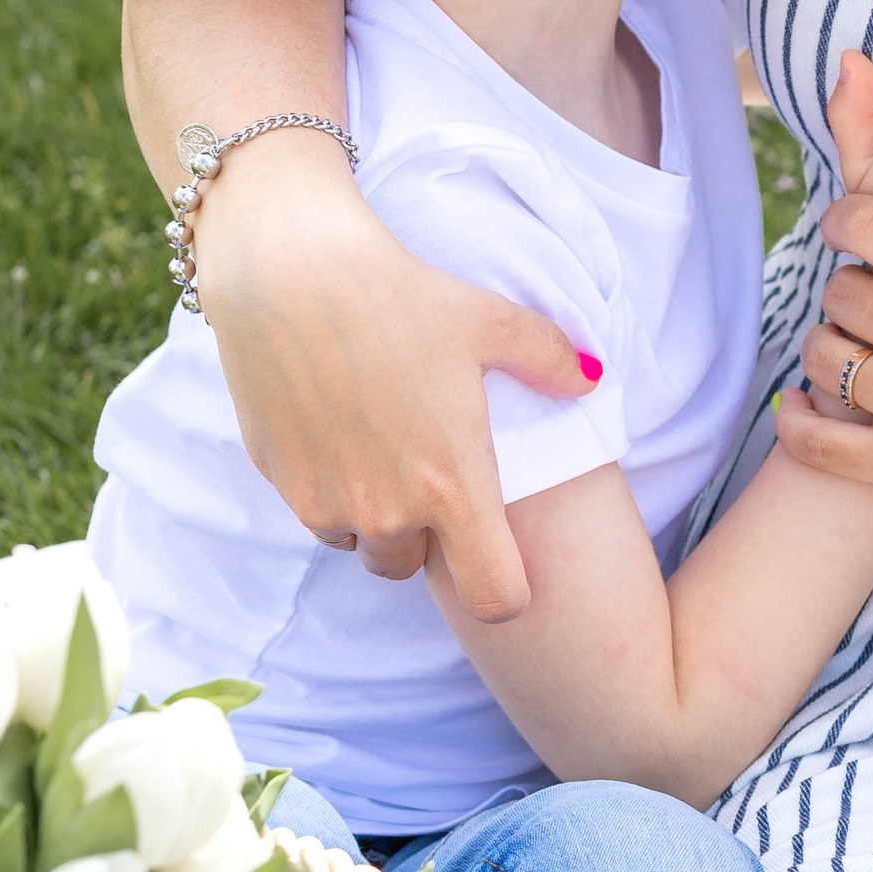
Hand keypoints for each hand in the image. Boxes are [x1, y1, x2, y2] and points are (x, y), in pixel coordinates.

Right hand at [192, 144, 588, 620]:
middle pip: (415, 566)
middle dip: (424, 532)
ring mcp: (326, 504)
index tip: (496, 549)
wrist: (289, 271)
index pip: (495, 600)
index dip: (504, 587)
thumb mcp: (491, 320)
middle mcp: (388, 514)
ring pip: (362, 541)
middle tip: (424, 464)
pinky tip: (335, 423)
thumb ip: (551, 359)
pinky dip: (330, 487)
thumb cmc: (400, 294)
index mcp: (453, 489)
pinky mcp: (281, 483)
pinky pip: (316, 510)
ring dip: (375, 513)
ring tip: (380, 440)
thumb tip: (592, 377)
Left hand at [779, 187, 872, 528]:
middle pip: (841, 288)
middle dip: (851, 287)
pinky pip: (818, 442)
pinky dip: (798, 422)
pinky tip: (798, 405)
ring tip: (847, 345)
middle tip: (866, 296)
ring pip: (823, 355)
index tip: (845, 226)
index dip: (846, 218)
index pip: (867, 224)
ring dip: (830, 346)